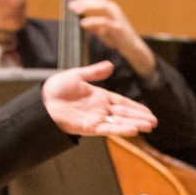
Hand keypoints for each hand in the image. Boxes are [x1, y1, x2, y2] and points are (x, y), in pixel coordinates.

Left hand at [41, 60, 158, 136]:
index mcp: (99, 97)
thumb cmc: (55, 89)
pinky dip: (121, 129)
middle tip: (154, 122)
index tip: (148, 112)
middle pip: (124, 114)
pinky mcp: (88, 128)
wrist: (41, 102)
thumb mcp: (76, 75)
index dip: (136, 108)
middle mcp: (99, 110)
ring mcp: (95, 119)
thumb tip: (111, 65)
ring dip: (134, 124)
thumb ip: (94, 72)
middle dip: (140, 118)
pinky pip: (107, 129)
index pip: (122, 103)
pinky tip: (133, 129)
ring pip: (119, 122)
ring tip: (149, 126)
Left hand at [69, 0, 156, 77]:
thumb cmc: (118, 38)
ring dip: (87, 7)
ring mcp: (117, 18)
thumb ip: (94, 25)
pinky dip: (92, 21)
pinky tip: (83, 24)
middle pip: (97, 0)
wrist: (133, 48)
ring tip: (76, 11)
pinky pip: (103, 22)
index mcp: (111, 8)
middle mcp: (114, 10)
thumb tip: (81, 23)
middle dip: (83, 1)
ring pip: (101, 7)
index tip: (72, 3)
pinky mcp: (118, 27)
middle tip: (71, 6)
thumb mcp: (103, 30)